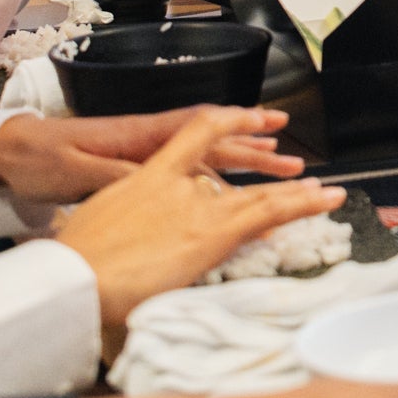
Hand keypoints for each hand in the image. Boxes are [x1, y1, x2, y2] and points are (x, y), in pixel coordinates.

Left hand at [0, 105, 299, 203]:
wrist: (8, 158)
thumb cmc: (41, 159)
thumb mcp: (77, 171)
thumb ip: (118, 174)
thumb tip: (156, 175)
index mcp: (137, 136)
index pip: (198, 124)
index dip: (238, 124)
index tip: (272, 127)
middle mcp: (146, 141)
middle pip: (209, 140)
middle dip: (252, 145)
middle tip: (291, 156)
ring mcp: (141, 156)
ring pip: (200, 157)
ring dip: (238, 159)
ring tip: (274, 163)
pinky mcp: (132, 173)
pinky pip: (184, 174)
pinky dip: (211, 177)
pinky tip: (226, 189)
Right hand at [50, 108, 341, 330]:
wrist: (74, 278)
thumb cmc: (71, 265)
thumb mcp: (89, 233)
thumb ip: (116, 230)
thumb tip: (118, 246)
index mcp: (141, 179)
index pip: (189, 138)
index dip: (223, 124)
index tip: (249, 120)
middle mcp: (174, 185)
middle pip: (231, 169)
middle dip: (262, 170)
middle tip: (292, 168)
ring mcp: (195, 207)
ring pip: (259, 195)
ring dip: (296, 195)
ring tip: (326, 192)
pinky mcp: (213, 233)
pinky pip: (267, 214)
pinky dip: (298, 206)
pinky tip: (322, 202)